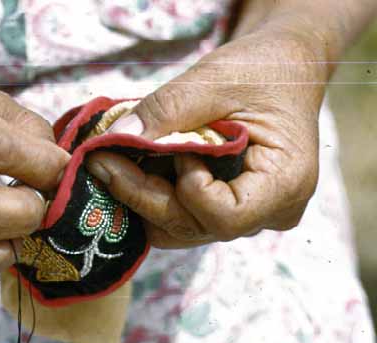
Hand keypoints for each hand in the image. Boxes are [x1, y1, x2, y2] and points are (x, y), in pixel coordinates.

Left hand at [85, 26, 325, 247]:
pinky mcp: (226, 211)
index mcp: (286, 183)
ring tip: (113, 160)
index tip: (176, 148)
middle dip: (142, 194)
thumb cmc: (262, 70)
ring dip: (141, 197)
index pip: (225, 216)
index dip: (188, 189)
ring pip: (179, 229)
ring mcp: (248, 217)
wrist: (284, 73)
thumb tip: (114, 137)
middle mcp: (270, 213)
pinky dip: (152, 195)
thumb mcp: (216, 78)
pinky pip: (181, 217)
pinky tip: (131, 166)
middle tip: (101, 158)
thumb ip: (167, 108)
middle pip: (192, 226)